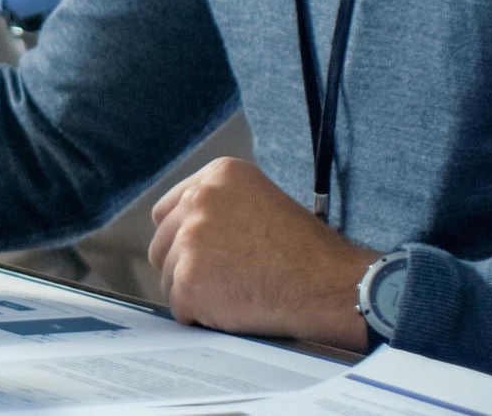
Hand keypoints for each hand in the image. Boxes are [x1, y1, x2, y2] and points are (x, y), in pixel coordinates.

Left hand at [148, 157, 377, 351]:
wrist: (329, 285)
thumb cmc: (305, 250)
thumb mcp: (260, 199)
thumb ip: (219, 205)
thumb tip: (180, 227)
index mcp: (217, 175)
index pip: (167, 211)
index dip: (182, 238)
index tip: (203, 254)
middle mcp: (198, 200)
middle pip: (161, 244)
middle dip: (184, 265)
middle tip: (221, 281)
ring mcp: (191, 240)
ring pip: (169, 277)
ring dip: (194, 292)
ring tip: (236, 294)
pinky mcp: (190, 280)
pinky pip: (180, 307)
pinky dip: (202, 316)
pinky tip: (234, 310)